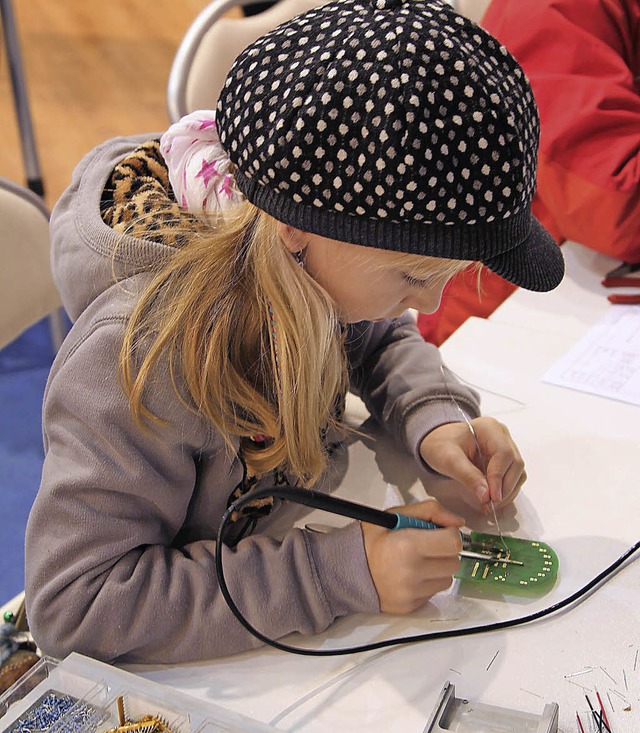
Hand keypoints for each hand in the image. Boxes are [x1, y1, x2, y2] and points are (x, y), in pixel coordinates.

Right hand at [362, 499, 462, 613]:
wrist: (343, 571)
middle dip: (444, 551)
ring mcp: (412, 593)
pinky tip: (410, 575)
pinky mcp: (411, 607)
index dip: (449, 534)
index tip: (439, 531)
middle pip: (453, 562)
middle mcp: (413, 573)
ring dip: (438, 568)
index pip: (453, 542)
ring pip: (447, 579)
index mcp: (409, 546)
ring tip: (417, 561)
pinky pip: (433, 593)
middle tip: (427, 545)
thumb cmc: (368, 540)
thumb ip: (430, 511)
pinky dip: (427, 582)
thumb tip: (457, 522)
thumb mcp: (395, 515)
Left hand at [419, 417, 525, 509]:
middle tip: (490, 504)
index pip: (504, 453)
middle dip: (505, 487)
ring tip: (489, 505)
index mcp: (489, 428)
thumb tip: (486, 496)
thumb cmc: (440, 445)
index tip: (491, 497)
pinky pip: (512, 479)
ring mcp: (506, 448)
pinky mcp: (505, 462)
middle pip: (515, 464)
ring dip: (507, 492)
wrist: (438, 444)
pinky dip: (504, 492)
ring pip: (518, 473)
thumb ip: (468, 476)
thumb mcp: (448, 460)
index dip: (499, 476)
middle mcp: (502, 436)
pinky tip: (491, 500)